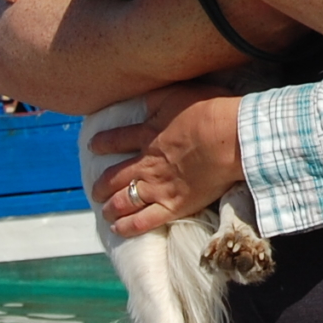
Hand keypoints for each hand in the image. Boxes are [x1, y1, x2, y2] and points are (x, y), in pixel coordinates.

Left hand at [90, 85, 245, 237]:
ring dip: (110, 207)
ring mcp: (158, 187)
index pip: (117, 140)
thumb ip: (156, 98)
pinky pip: (144, 221)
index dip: (102, 143)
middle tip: (94, 192)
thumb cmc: (209, 111)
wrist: (228, 137)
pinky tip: (118, 229)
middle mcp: (147, 163)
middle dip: (101, 186)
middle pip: (114, 177)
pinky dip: (128, 226)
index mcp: (148, 134)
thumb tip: (143, 100)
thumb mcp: (176, 93)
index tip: (94, 146)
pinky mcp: (173, 205)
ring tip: (105, 213)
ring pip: (124, 201)